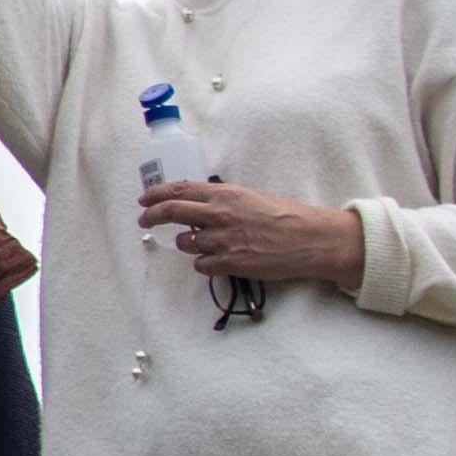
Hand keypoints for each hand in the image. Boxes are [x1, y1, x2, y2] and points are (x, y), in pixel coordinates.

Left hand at [144, 181, 366, 292]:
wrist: (311, 239)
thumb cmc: (287, 216)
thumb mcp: (252, 197)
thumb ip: (225, 200)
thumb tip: (203, 204)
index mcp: (225, 194)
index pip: (179, 189)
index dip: (156, 194)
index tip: (144, 199)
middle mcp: (219, 214)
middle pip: (171, 212)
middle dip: (152, 216)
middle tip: (145, 221)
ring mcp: (222, 240)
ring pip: (185, 243)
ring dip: (187, 243)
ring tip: (203, 243)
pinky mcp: (230, 263)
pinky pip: (202, 265)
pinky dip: (205, 264)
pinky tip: (218, 260)